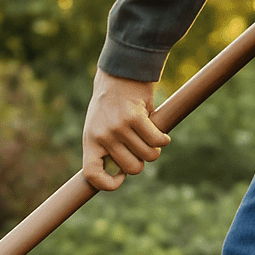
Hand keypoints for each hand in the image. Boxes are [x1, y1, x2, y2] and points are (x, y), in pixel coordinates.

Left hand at [81, 68, 170, 190]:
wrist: (120, 71)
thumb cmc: (112, 102)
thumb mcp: (100, 125)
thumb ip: (108, 148)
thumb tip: (122, 172)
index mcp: (90, 140)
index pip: (91, 174)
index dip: (107, 184)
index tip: (120, 176)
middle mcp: (102, 136)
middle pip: (132, 169)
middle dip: (142, 162)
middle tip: (142, 149)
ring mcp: (118, 127)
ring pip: (148, 155)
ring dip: (155, 149)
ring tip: (152, 137)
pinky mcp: (135, 118)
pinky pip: (156, 140)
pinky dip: (163, 139)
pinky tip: (163, 135)